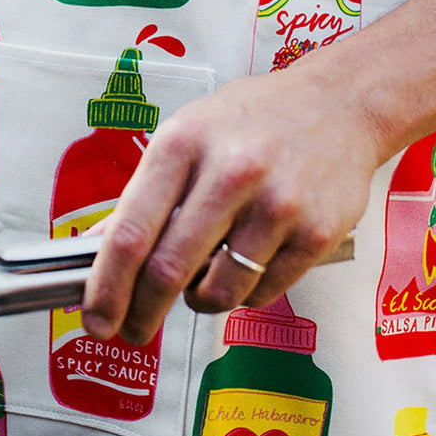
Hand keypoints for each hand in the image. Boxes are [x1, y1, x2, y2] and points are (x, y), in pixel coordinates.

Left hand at [79, 55, 384, 343]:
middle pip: (168, 270)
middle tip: (133, 330)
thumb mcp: (188, 134)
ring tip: (201, 283)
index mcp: (184, 143)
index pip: (130, 232)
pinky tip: (245, 266)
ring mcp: (278, 205)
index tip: (95, 318)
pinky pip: (263, 293)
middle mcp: (231, 172)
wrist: (340, 105)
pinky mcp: (316, 234)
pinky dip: (244, 294)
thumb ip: (145, 192)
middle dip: (142, 313)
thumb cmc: (254, 121)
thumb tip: (96, 248)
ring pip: (219, 292)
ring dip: (198, 301)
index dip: (106, 288)